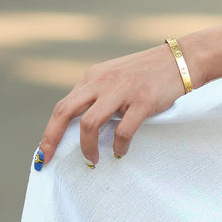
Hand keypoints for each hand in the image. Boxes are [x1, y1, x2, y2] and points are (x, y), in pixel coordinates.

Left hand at [37, 43, 189, 166]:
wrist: (178, 61)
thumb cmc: (146, 76)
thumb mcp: (114, 80)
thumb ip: (97, 98)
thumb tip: (83, 127)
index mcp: (91, 79)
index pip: (62, 107)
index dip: (50, 132)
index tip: (43, 153)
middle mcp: (100, 83)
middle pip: (66, 112)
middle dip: (53, 138)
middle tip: (50, 160)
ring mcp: (120, 91)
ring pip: (89, 123)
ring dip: (87, 147)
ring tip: (93, 160)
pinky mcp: (141, 101)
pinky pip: (122, 131)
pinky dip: (119, 146)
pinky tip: (121, 152)